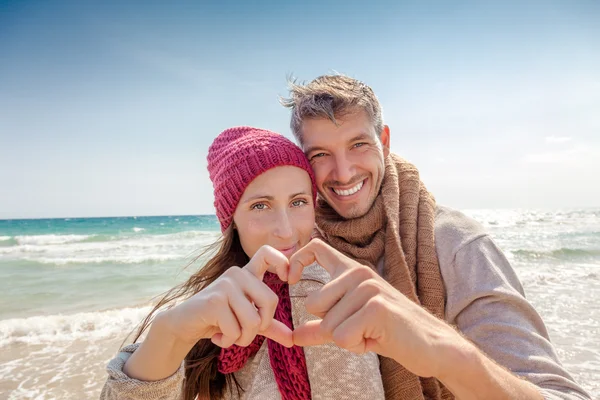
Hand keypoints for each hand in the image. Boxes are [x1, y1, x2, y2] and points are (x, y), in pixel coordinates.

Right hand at [164, 245, 293, 348]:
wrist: (183, 324)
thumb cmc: (217, 320)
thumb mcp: (246, 322)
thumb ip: (269, 327)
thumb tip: (292, 340)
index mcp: (247, 274)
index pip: (267, 253)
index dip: (282, 262)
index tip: (288, 279)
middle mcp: (237, 274)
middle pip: (270, 301)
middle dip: (260, 327)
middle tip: (243, 332)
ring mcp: (225, 285)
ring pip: (253, 321)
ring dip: (242, 339)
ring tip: (228, 335)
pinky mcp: (214, 301)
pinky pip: (235, 330)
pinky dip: (228, 341)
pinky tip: (216, 336)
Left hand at [289, 239, 462, 378]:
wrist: (430, 345)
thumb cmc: (388, 332)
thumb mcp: (349, 326)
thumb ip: (320, 327)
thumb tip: (292, 336)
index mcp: (351, 270)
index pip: (315, 247)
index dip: (296, 261)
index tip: (291, 281)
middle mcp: (359, 273)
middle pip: (314, 303)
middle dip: (330, 328)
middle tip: (358, 329)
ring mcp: (368, 287)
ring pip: (328, 324)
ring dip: (346, 339)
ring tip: (370, 333)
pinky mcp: (376, 306)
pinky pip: (342, 336)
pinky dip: (356, 346)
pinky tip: (376, 339)